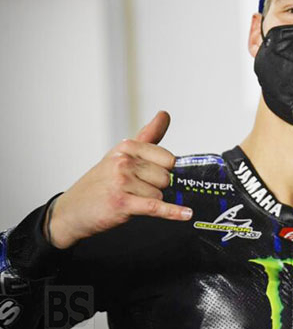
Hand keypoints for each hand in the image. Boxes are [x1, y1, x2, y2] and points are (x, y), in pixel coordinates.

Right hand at [47, 111, 191, 248]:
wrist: (71, 211)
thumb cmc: (99, 183)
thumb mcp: (120, 155)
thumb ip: (147, 136)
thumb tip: (164, 114)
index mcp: (126, 148)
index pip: (167, 158)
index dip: (165, 170)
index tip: (154, 174)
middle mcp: (123, 162)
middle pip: (166, 177)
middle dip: (156, 187)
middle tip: (135, 190)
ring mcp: (122, 182)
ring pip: (160, 194)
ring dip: (148, 201)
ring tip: (129, 199)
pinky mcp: (122, 203)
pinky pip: (156, 206)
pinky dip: (173, 212)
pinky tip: (186, 214)